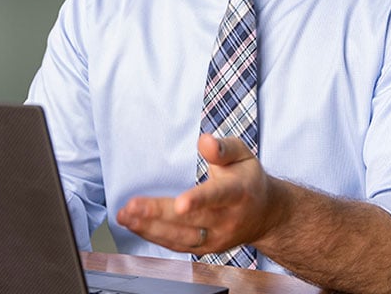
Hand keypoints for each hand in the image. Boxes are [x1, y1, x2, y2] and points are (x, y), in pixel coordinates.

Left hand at [115, 133, 282, 254]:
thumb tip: (204, 141)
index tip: (180, 203)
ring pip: (180, 238)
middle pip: (190, 220)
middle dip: (158, 214)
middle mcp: (227, 220)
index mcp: (237, 193)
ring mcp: (216, 239)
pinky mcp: (204, 248)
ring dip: (150, 228)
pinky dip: (153, 237)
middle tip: (132, 208)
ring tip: (125, 217)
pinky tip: (134, 226)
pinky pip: (177, 246)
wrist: (266, 215)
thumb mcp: (243, 155)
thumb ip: (223, 147)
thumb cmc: (248, 180)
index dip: (198, 200)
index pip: (217, 196)